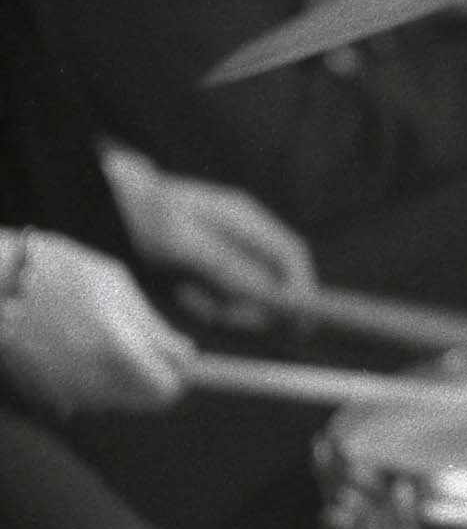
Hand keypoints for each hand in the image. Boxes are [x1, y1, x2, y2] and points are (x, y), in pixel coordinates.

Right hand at [0, 231, 191, 415]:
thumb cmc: (51, 270)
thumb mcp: (112, 282)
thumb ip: (153, 325)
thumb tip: (187, 354)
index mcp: (117, 351)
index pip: (168, 387)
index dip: (177, 372)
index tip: (173, 356)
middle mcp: (94, 380)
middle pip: (146, 400)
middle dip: (151, 377)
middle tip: (139, 346)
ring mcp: (67, 391)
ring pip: (117, 400)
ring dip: (120, 378)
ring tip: (94, 338)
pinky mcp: (45, 394)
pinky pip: (84, 397)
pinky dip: (88, 380)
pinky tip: (70, 348)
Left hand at [99, 146, 315, 305]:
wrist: (102, 207)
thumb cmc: (139, 215)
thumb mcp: (183, 242)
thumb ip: (229, 268)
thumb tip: (271, 296)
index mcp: (243, 219)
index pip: (291, 256)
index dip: (301, 289)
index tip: (296, 322)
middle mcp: (240, 238)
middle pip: (273, 283)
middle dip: (254, 307)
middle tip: (224, 317)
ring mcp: (224, 256)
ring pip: (246, 298)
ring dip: (223, 308)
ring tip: (186, 296)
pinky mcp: (207, 273)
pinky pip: (220, 301)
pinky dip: (205, 306)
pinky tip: (181, 295)